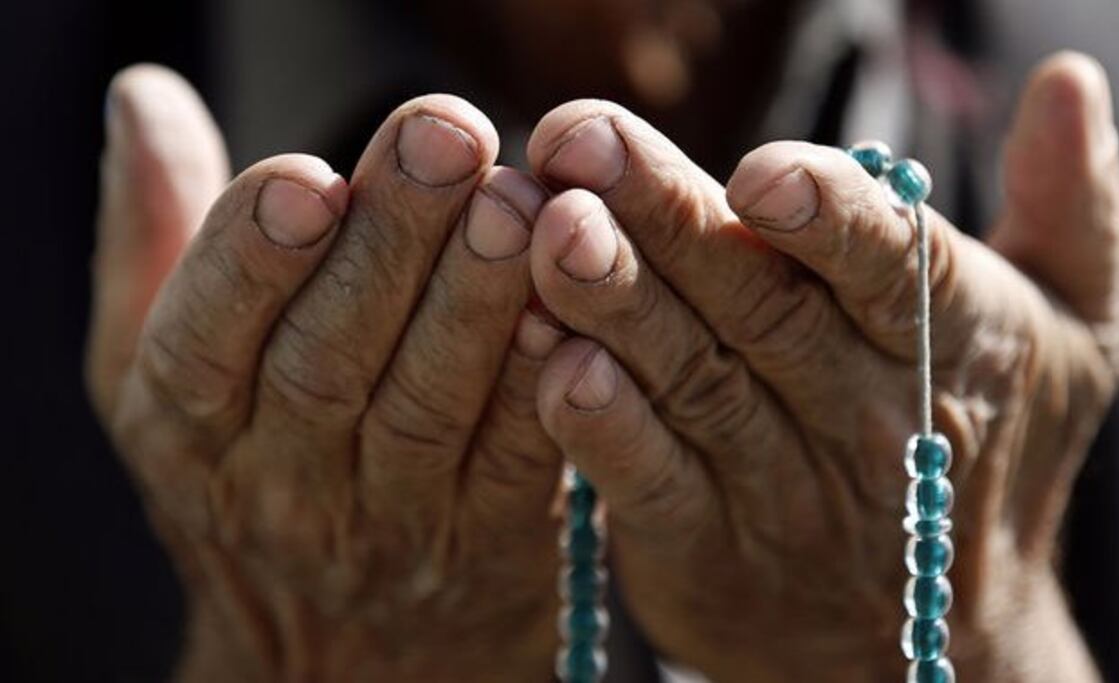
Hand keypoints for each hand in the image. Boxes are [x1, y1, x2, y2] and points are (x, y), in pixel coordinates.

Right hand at [87, 66, 565, 680]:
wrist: (348, 642)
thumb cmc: (257, 464)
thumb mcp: (166, 369)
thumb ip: (162, 237)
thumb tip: (146, 99)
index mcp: (189, 428)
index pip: (202, 342)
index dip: (250, 258)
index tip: (307, 176)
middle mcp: (281, 486)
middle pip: (327, 360)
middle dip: (391, 242)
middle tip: (445, 138)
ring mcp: (391, 521)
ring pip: (425, 406)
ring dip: (473, 300)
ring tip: (514, 202)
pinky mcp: (490, 540)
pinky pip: (518, 459)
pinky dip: (541, 384)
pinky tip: (564, 306)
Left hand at [524, 52, 1118, 680]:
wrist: (933, 643)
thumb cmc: (989, 449)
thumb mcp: (1069, 332)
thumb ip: (1068, 204)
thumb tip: (1070, 79)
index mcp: (949, 338)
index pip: (891, 267)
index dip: (826, 218)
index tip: (757, 171)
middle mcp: (862, 412)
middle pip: (760, 304)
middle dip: (668, 218)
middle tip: (581, 141)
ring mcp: (778, 486)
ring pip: (693, 381)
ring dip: (617, 306)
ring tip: (552, 231)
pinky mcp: (701, 547)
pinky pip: (649, 482)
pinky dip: (600, 426)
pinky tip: (554, 363)